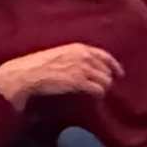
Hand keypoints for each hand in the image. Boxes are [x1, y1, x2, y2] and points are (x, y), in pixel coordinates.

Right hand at [0, 42, 120, 104]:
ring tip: (96, 94)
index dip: (114, 66)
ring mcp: (82, 68)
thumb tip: (87, 66)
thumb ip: (75, 57)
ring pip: (105, 81)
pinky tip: (93, 98)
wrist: (26, 74)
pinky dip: (98, 95)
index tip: (119, 74)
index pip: (105, 55)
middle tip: (103, 88)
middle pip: (107, 70)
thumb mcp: (59, 54)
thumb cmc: (38, 65)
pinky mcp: (79, 82)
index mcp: (79, 47)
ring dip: (102, 89)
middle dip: (106, 80)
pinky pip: (98, 90)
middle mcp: (84, 56)